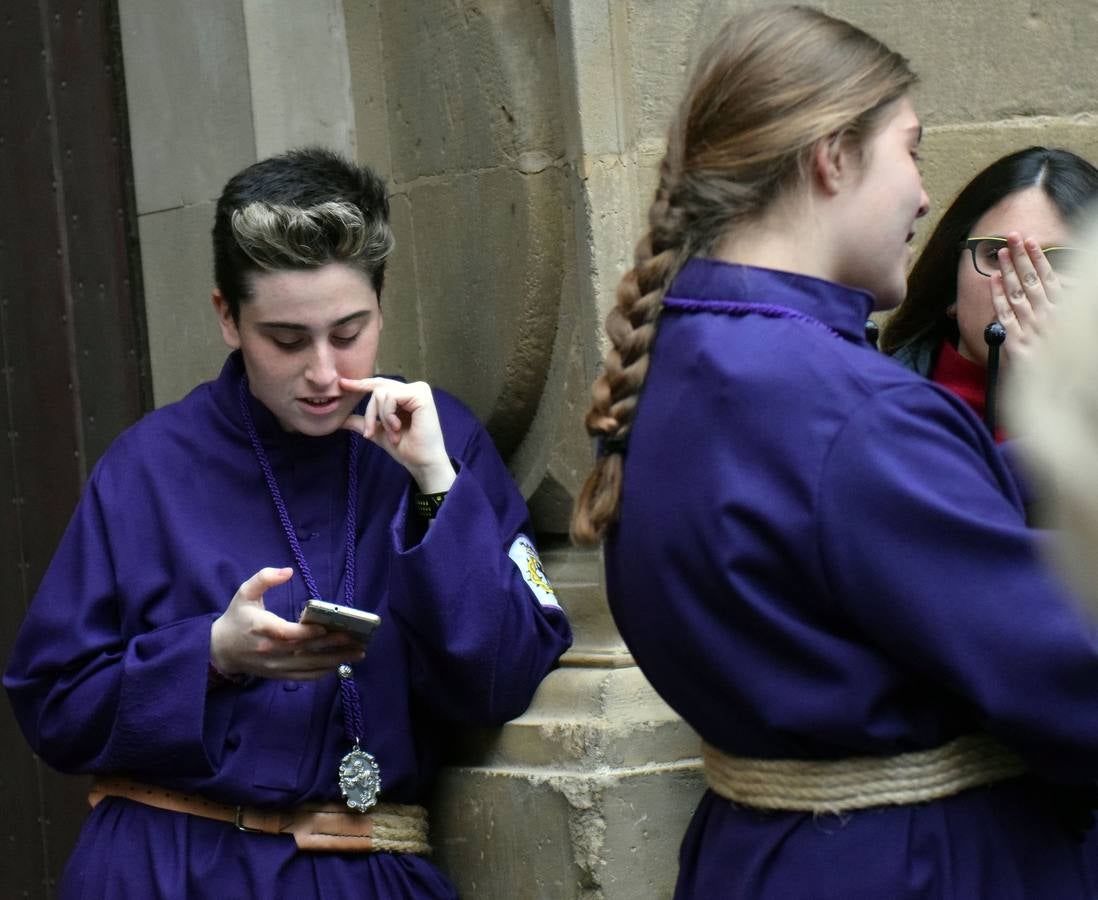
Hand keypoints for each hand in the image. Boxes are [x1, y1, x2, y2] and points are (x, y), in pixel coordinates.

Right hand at [210, 567, 364, 680]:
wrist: (220, 650)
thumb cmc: (237, 617)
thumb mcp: (245, 593)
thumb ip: (263, 578)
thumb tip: (287, 571)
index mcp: (261, 628)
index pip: (286, 634)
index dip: (306, 633)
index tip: (326, 627)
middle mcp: (270, 650)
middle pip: (304, 651)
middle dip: (332, 645)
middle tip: (356, 639)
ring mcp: (275, 665)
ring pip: (308, 666)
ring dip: (334, 661)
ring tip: (357, 653)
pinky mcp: (278, 675)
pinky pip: (303, 677)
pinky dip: (323, 672)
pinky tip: (340, 665)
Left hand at [339, 376, 455, 493]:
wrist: (422, 462)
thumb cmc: (406, 449)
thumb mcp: (379, 433)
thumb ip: (363, 423)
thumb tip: (341, 420)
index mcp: (406, 395)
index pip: (379, 385)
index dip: (361, 384)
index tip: (342, 384)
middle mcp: (413, 388)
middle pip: (377, 389)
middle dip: (370, 413)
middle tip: (369, 433)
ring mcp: (418, 389)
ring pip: (381, 393)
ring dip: (381, 418)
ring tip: (393, 434)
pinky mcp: (421, 394)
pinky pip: (391, 397)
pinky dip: (388, 415)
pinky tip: (398, 428)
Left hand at [989, 232, 1059, 365]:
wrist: (1059, 395)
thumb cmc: (1065, 363)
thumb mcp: (1072, 332)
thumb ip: (1067, 307)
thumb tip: (1066, 286)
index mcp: (1064, 313)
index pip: (1050, 278)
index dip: (1039, 258)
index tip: (1031, 241)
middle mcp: (1049, 318)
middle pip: (1032, 281)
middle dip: (1021, 257)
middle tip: (1011, 235)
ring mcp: (1032, 329)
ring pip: (1017, 294)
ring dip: (1008, 271)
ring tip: (1001, 252)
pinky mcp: (1017, 344)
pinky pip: (1004, 316)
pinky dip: (998, 297)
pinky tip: (992, 281)